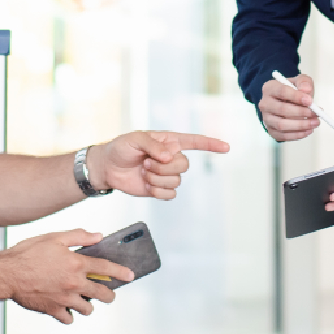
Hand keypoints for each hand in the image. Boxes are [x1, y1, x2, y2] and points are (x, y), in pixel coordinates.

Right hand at [0, 230, 132, 323]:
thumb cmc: (26, 254)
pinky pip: (68, 318)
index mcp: (76, 264)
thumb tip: (96, 235)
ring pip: (87, 308)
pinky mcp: (53, 310)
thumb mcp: (54, 237)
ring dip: (88, 304)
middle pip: (102, 294)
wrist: (7, 274)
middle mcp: (74, 283)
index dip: (121, 272)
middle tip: (108, 293)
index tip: (130, 276)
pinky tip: (66, 308)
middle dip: (109, 294)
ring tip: (83, 299)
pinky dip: (69, 315)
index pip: (106, 268)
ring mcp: (65, 299)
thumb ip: (78, 236)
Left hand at [91, 132, 230, 200]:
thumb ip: (153, 145)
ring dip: (157, 178)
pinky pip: (170, 194)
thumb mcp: (134, 139)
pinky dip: (157, 191)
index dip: (211, 144)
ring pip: (177, 181)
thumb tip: (169, 156)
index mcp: (169, 141)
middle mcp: (171, 157)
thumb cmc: (120, 148)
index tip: (226, 147)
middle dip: (164, 167)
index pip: (194, 141)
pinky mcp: (160, 188)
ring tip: (143, 171)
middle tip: (146, 163)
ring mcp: (166, 174)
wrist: (108, 168)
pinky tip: (146, 185)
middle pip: (184, 165)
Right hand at [258, 74, 319, 140]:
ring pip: (281, 125)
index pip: (281, 92)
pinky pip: (282, 135)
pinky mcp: (271, 130)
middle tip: (315, 114)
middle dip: (301, 113)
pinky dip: (297, 135)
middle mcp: (265, 103)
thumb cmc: (293, 91)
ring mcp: (266, 118)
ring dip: (301, 125)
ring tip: (314, 123)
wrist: (287, 102)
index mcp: (270, 88)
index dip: (296, 97)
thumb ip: (304, 82)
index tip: (310, 101)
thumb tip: (306, 90)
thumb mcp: (300, 81)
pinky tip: (308, 130)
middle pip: (281, 109)